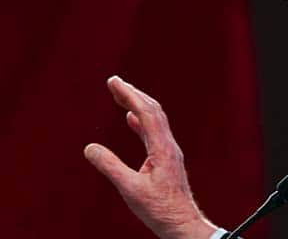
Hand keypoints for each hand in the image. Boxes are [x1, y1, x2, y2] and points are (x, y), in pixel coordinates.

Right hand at [84, 76, 216, 238]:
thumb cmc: (159, 209)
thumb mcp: (130, 189)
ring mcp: (169, 151)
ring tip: (120, 94)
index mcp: (162, 148)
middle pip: (153, 111)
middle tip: (114, 81)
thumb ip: (110, 167)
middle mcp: (168, 145)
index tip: (114, 82)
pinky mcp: (166, 159)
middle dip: (133, 94)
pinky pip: (153, 132)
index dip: (130, 95)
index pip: (146, 113)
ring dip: (137, 104)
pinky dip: (141, 121)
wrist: (181, 223)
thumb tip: (90, 148)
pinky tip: (130, 119)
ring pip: (154, 120)